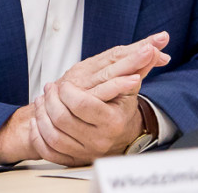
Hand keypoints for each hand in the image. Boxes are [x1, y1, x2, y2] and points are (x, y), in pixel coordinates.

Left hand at [32, 32, 170, 165]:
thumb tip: (158, 40)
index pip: (83, 105)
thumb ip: (139, 62)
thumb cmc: (119, 105)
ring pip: (53, 134)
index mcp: (112, 121)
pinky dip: (38, 135)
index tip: (64, 83)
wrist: (116, 134)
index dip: (68, 92)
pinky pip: (48, 150)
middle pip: (63, 119)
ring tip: (43, 100)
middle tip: (50, 88)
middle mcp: (99, 139)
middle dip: (51, 100)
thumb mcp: (129, 83)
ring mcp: (84, 151)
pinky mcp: (71, 158)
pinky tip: (38, 121)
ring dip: (42, 114)